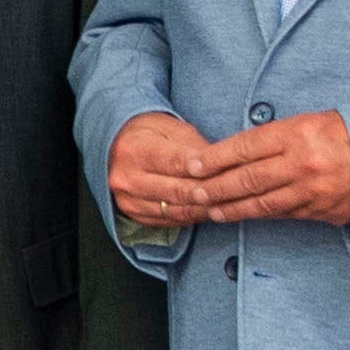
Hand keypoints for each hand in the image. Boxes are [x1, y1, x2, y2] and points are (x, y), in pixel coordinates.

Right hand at [107, 110, 218, 229]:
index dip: (203, 169)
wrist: (114, 145)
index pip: (175, 163)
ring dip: (203, 208)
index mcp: (134, 150)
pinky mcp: (132, 214)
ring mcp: (127, 199)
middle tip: (236, 191)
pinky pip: (167, 221)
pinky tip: (206, 210)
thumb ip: (195, 147)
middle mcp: (126, 177)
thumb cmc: (147, 133)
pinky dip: (190, 216)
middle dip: (209, 192)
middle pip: (177, 191)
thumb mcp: (171, 128)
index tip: (227, 170)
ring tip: (227, 203)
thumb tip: (221, 165)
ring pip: (175, 210)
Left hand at [191, 109, 349, 225]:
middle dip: (214, 188)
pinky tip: (242, 215)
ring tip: (210, 209)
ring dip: (230, 208)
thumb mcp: (317, 121)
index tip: (192, 165)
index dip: (214, 158)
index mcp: (299, 133)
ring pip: (260, 203)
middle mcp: (302, 163)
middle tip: (193, 193)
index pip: (244, 146)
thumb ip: (281, 135)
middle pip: (246, 179)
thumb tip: (242, 150)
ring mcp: (311, 190)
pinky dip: (258, 215)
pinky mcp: (321, 211)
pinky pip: (282, 214)